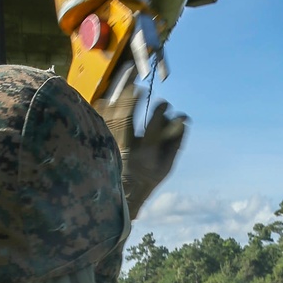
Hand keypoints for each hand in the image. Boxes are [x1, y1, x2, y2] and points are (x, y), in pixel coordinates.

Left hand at [96, 83, 187, 217]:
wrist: (125, 194)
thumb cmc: (148, 178)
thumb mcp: (166, 166)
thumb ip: (176, 143)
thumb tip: (183, 119)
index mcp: (144, 156)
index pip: (153, 130)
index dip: (158, 114)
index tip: (164, 103)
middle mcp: (125, 149)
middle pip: (124, 119)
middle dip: (132, 100)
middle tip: (138, 87)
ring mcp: (110, 146)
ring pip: (109, 118)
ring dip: (117, 100)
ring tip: (126, 89)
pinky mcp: (99, 144)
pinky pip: (98, 121)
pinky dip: (103, 109)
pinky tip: (109, 100)